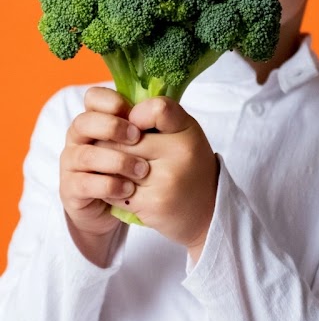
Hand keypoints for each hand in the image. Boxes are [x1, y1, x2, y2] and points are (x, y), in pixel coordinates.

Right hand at [60, 87, 149, 259]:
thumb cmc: (132, 165)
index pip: (93, 97)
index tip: (135, 114)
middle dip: (112, 128)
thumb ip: (150, 121)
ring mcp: (72, 163)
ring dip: (117, 161)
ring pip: (86, 155)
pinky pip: (85, 184)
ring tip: (143, 170)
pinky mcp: (71, 188)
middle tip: (138, 138)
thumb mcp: (145, 141)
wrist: (119, 205)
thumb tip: (158, 107)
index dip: (111, 101)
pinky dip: (109, 185)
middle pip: (84, 122)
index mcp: (96, 117)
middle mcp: (79, 137)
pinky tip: (129, 189)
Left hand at [114, 96, 218, 256]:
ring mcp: (167, 179)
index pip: (157, 109)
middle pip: (124, 139)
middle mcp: (180, 152)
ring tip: (116, 170)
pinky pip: (115, 189)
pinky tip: (122, 189)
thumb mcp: (185, 134)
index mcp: (188, 130)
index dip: (137, 114)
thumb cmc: (189, 166)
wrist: (207, 211)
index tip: (135, 126)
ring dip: (109, 168)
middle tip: (114, 150)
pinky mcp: (153, 203)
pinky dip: (113, 189)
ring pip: (115, 164)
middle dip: (112, 144)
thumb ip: (158, 119)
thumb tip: (116, 111)